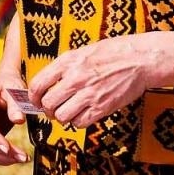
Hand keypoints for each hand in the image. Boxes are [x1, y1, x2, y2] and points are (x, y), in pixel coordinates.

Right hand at [0, 81, 30, 165]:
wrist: (7, 86)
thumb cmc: (10, 85)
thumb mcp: (14, 89)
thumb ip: (15, 104)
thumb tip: (18, 120)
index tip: (8, 148)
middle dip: (4, 152)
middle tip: (23, 157)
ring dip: (4, 158)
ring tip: (23, 158)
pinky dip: (3, 159)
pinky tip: (16, 158)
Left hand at [31, 34, 156, 127]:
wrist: (140, 60)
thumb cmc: (112, 53)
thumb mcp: (82, 52)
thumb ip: (64, 66)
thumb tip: (48, 81)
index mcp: (67, 62)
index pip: (37, 84)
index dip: (33, 97)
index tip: (36, 100)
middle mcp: (75, 78)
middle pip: (47, 104)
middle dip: (47, 109)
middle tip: (52, 109)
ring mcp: (89, 94)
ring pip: (61, 116)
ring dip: (62, 117)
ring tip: (68, 111)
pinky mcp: (102, 107)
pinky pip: (79, 123)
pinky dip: (77, 122)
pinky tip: (82, 114)